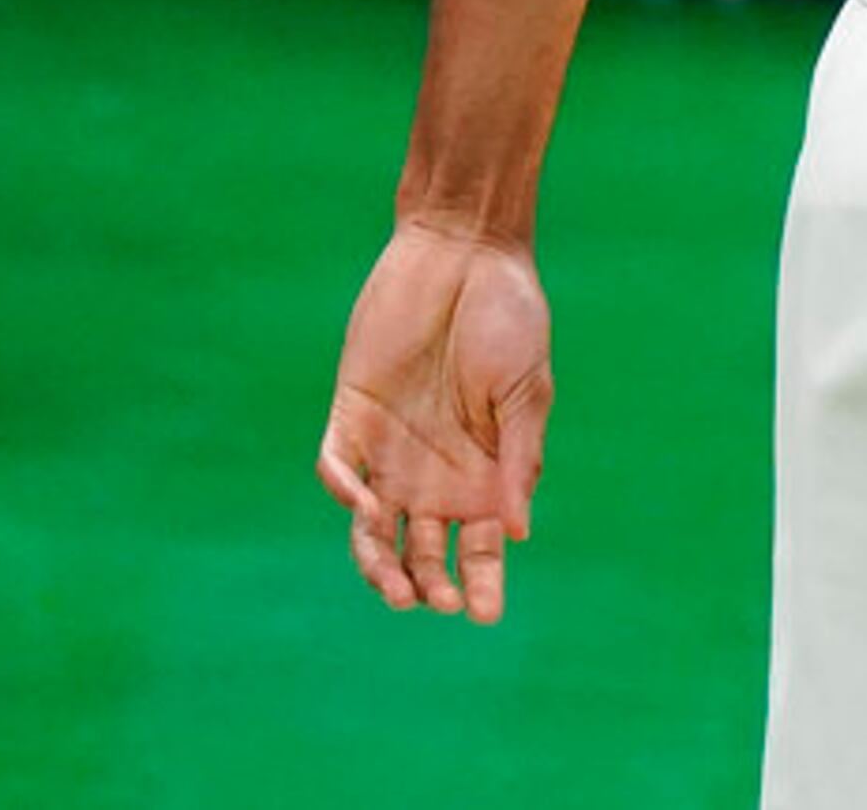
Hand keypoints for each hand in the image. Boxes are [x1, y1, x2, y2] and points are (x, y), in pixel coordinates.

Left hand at [315, 220, 552, 622]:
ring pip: (372, 528)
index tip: (483, 614)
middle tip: (434, 598)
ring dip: (380, 563)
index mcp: (485, 471)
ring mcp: (390, 448)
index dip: (481, 583)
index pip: (480, 546)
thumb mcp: (529, 391)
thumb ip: (520, 460)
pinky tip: (363, 502)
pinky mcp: (352, 414)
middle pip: (423, 549)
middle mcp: (435, 471)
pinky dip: (343, 492)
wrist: (465, 252)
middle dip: (429, 582)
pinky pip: (337, 468)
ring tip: (393, 588)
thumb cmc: (511, 317)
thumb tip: (516, 533)